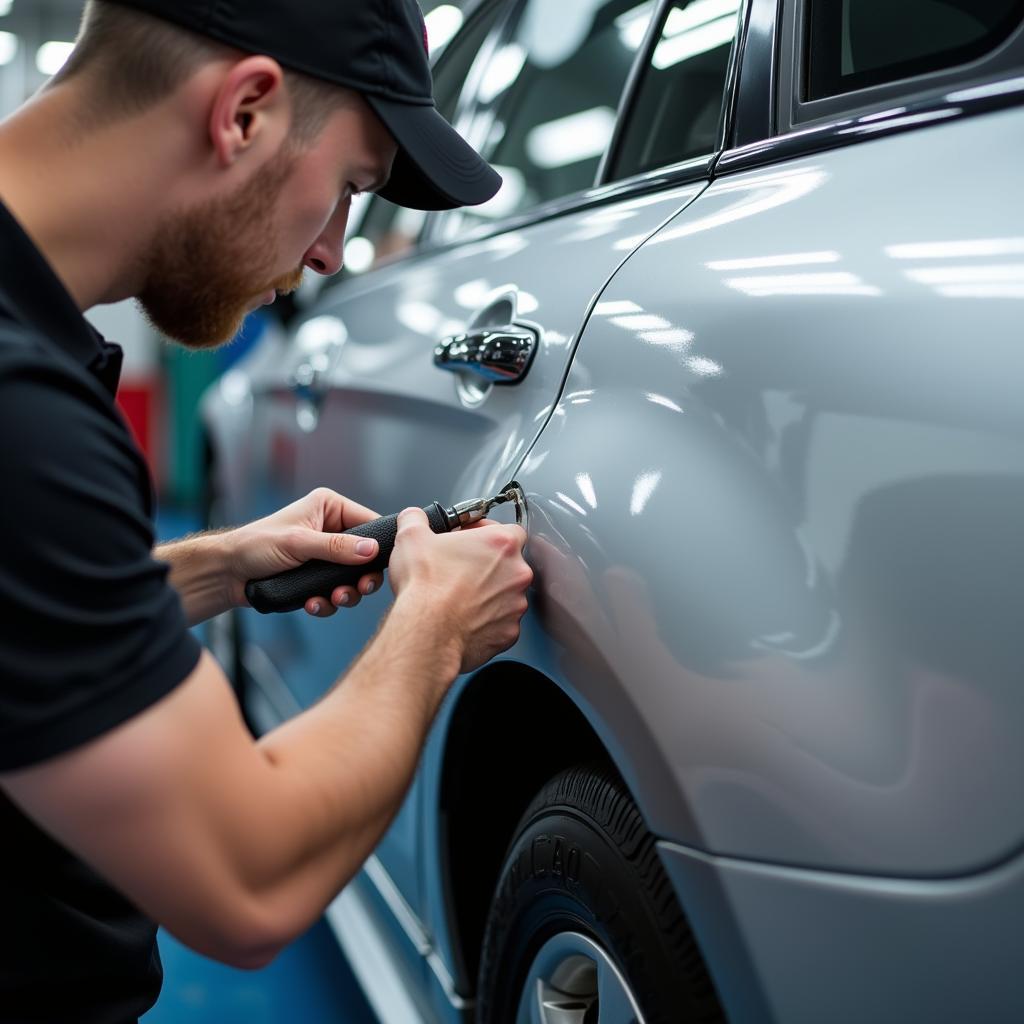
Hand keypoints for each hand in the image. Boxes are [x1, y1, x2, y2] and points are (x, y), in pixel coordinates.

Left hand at [226, 488, 385, 616]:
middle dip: (362, 577)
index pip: (369, 522)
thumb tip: (372, 550)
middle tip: (360, 590)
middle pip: (366, 555)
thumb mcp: (298, 543)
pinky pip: (335, 591)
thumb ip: (335, 548)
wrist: (228, 574)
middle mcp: (331, 529)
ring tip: (333, 599)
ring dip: (346, 593)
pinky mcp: (317, 577)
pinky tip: (313, 604)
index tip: (382, 566)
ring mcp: (325, 555)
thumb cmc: (255, 546)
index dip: (380, 545)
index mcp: (329, 507)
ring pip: (352, 578)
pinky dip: (328, 601)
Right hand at [388, 507, 532, 673]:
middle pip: (510, 564)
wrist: (427, 632)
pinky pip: (501, 623)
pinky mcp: (509, 633)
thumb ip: (415, 519)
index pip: (510, 530)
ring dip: (488, 594)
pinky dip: (486, 621)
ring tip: (459, 596)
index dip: (488, 532)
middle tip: (461, 569)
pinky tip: (464, 618)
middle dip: (488, 565)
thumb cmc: (425, 587)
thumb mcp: (411, 537)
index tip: (471, 538)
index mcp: (502, 544)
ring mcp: (515, 605)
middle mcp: (516, 574)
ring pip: (507, 595)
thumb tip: (413, 517)